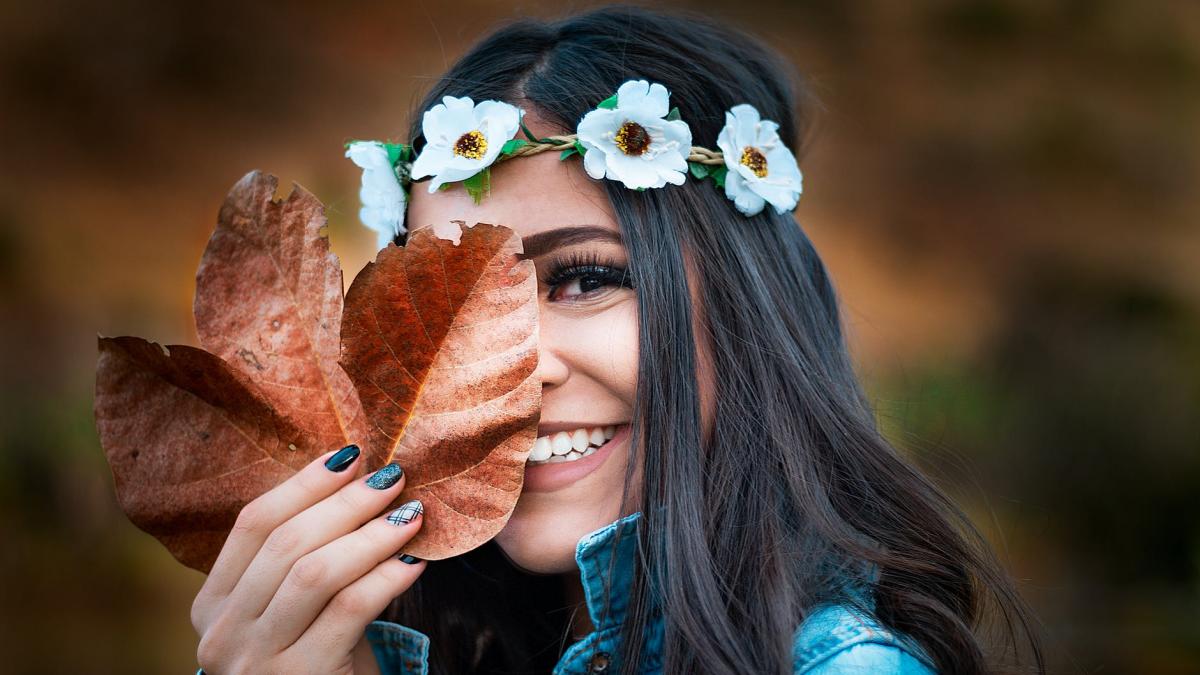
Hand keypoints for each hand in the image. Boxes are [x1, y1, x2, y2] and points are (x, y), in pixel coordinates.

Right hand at [191, 445, 425, 674]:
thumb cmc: (315, 660)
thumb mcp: (294, 610)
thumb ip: (306, 555)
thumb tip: (360, 475)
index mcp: (213, 604)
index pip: (252, 525)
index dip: (304, 484)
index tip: (352, 456)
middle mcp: (221, 633)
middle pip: (285, 544)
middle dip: (346, 504)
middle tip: (394, 479)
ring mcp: (256, 661)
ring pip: (315, 574)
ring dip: (371, 536)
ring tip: (412, 513)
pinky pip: (349, 611)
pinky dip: (386, 578)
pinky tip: (415, 561)